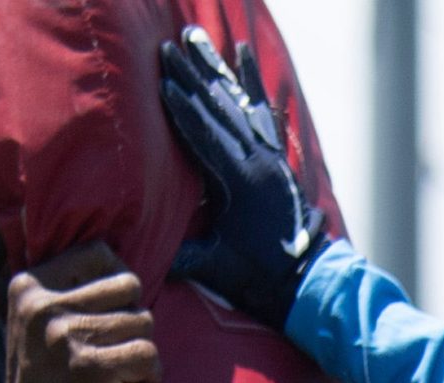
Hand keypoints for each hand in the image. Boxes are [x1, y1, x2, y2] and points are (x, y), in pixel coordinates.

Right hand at [0, 242, 159, 382]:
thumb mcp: (37, 323)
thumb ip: (69, 289)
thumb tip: (122, 259)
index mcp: (28, 285)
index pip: (100, 253)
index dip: (117, 285)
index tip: (110, 317)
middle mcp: (43, 304)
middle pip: (128, 285)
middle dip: (133, 318)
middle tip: (119, 348)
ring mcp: (64, 335)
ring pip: (143, 320)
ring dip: (143, 350)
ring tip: (123, 371)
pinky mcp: (89, 368)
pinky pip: (147, 353)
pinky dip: (150, 375)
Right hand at [157, 25, 328, 329]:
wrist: (307, 283)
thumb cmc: (259, 279)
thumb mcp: (216, 268)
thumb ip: (183, 257)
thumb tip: (136, 255)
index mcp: (240, 182)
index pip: (204, 135)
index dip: (182, 108)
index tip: (163, 81)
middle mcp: (257, 160)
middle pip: (219, 109)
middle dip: (192, 76)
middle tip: (169, 47)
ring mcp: (269, 156)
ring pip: (239, 101)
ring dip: (216, 69)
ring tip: (197, 38)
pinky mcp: (276, 157)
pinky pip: (262, 110)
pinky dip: (250, 83)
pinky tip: (243, 55)